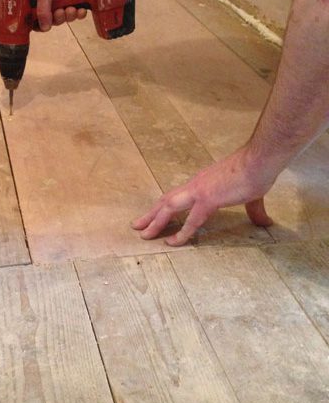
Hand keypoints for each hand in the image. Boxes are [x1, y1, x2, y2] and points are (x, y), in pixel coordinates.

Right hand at [35, 0, 89, 30]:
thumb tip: (44, 27)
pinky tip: (81, 9)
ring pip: (65, 18)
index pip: (35, 15)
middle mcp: (50, 0)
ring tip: (72, 8)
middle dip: (58, 18)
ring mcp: (63, 0)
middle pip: (52, 19)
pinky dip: (79, 13)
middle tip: (61, 12)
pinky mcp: (75, 0)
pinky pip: (76, 14)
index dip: (39, 23)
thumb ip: (43, 10)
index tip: (45, 26)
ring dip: (69, 15)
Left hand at [131, 147, 276, 245]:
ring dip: (154, 221)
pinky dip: (181, 233)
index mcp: (202, 182)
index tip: (155, 215)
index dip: (164, 206)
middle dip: (151, 214)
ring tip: (143, 234)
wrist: (261, 160)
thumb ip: (254, 210)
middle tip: (137, 226)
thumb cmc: (256, 171)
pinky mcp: (208, 199)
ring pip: (169, 207)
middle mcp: (195, 185)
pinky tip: (172, 242)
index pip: (178, 195)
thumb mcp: (252, 194)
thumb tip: (265, 222)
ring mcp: (199, 191)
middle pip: (166, 200)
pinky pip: (191, 220)